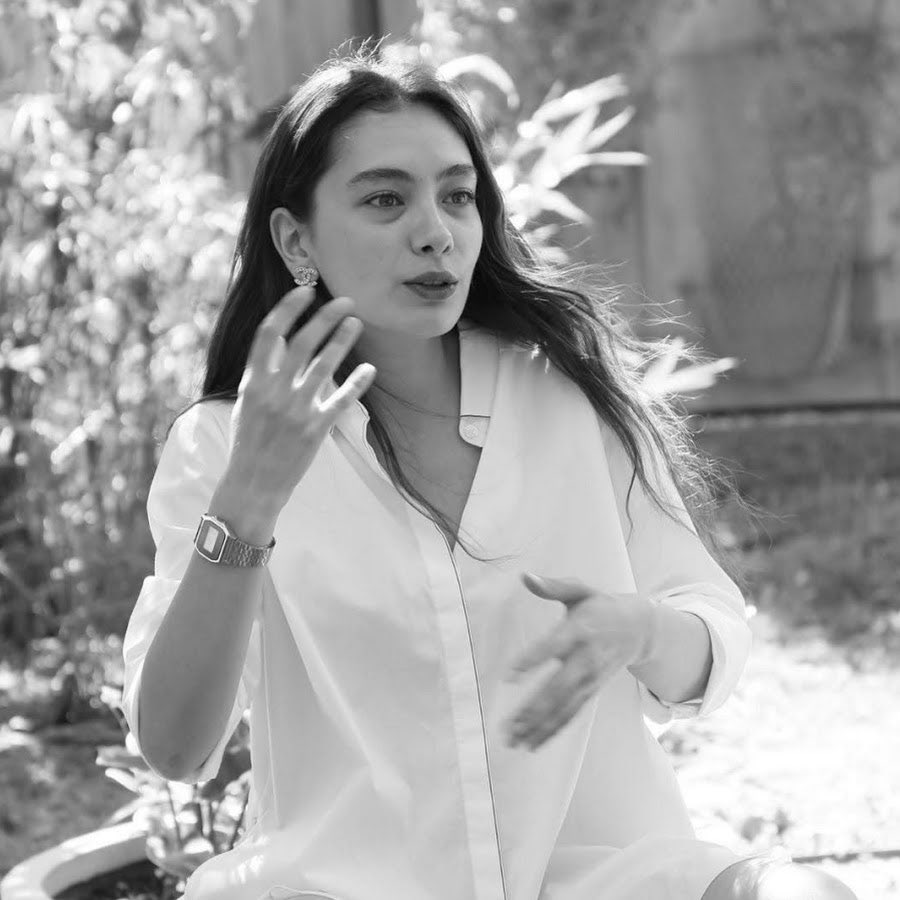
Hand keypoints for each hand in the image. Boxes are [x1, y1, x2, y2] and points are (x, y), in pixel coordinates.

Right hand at [224, 286, 375, 518]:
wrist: (253, 482)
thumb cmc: (250, 441)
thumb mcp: (247, 401)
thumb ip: (263, 370)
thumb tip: (280, 338)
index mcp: (253, 381)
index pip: (269, 334)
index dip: (288, 309)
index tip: (305, 291)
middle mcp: (273, 391)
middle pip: (302, 343)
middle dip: (325, 317)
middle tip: (346, 301)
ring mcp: (295, 410)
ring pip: (324, 365)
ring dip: (343, 340)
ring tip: (356, 323)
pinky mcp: (315, 428)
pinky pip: (341, 399)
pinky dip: (357, 381)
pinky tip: (369, 368)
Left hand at [504, 572, 657, 750]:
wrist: (640, 628)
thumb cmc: (600, 605)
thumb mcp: (580, 590)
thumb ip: (552, 586)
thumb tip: (524, 576)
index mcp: (581, 629)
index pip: (554, 645)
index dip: (533, 659)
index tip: (510, 674)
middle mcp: (586, 659)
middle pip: (559, 688)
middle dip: (533, 709)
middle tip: (508, 725)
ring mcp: (590, 680)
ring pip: (564, 708)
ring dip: (539, 726)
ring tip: (514, 740)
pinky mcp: (591, 692)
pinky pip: (571, 715)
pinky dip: (552, 731)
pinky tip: (532, 743)